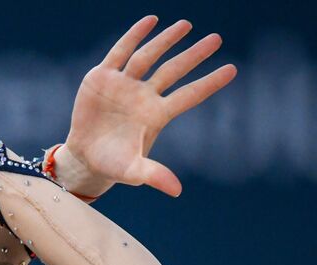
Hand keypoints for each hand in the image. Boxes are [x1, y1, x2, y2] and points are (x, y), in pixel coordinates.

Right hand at [60, 15, 237, 197]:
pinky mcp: (103, 77)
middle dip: (194, 55)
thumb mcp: (132, 171)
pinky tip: (150, 20)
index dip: (210, 83)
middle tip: (216, 39)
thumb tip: (177, 191)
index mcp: (156, 115)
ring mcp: (124, 84)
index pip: (189, 96)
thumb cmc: (112, 164)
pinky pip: (121, 52)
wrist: (83, 156)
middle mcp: (144, 96)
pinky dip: (134, 36)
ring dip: (167, 40)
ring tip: (186, 25)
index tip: (233, 69)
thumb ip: (154, 176)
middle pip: (174, 71)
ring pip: (149, 57)